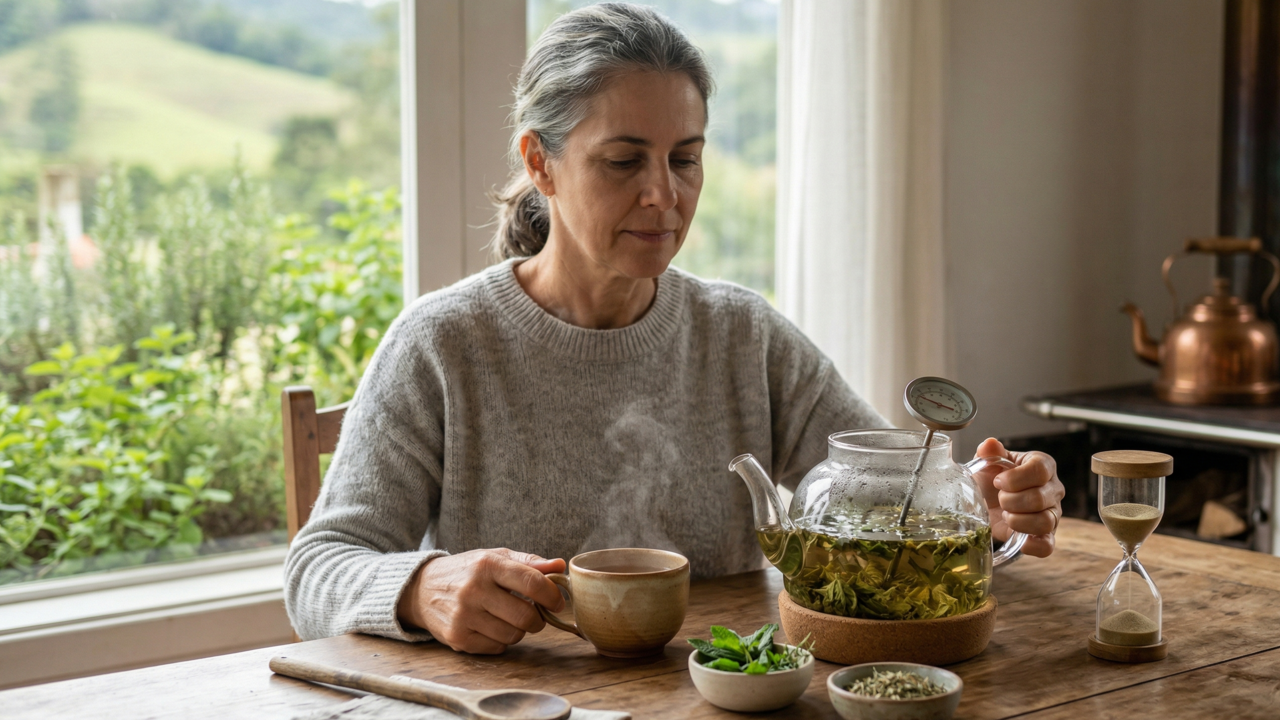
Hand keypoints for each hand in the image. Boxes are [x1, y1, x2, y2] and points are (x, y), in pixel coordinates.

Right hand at [397, 548, 566, 653]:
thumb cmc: (467, 571)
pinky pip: (497, 647)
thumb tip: (560, 565)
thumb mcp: (495, 557)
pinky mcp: (457, 638)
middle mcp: (473, 590)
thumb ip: (529, 562)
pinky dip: (500, 640)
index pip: (532, 582)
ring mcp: (463, 616)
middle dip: (538, 619)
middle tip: (534, 614)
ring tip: (507, 617)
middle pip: (526, 616)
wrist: (422, 589)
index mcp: (487, 565)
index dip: (552, 595)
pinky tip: (490, 626)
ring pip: (513, 635)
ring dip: (518, 630)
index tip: (557, 602)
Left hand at [970, 438, 1063, 557]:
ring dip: (1018, 521)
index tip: (997, 481)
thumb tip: (989, 445)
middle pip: (1040, 497)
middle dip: (1011, 501)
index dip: (1016, 478)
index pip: (1040, 469)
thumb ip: (989, 452)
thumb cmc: (991, 478)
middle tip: (999, 499)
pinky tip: (1020, 541)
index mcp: (1042, 465)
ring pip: (1046, 521)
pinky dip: (1034, 546)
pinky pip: (1048, 545)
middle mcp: (1053, 489)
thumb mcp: (987, 462)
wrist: (986, 501)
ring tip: (1005, 515)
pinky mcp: (1045, 535)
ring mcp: (1052, 513)